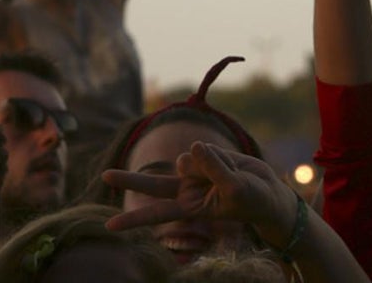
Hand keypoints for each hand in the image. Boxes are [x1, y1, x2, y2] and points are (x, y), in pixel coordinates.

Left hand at [104, 142, 297, 243]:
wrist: (266, 191)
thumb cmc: (251, 200)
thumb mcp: (234, 189)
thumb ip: (212, 168)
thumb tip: (192, 145)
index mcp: (189, 208)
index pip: (156, 214)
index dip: (133, 220)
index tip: (108, 227)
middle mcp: (185, 190)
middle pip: (152, 184)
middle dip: (129, 179)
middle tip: (105, 176)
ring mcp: (193, 172)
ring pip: (186, 159)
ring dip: (208, 162)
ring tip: (228, 174)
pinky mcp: (203, 156)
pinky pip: (202, 148)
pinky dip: (217, 154)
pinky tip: (229, 163)